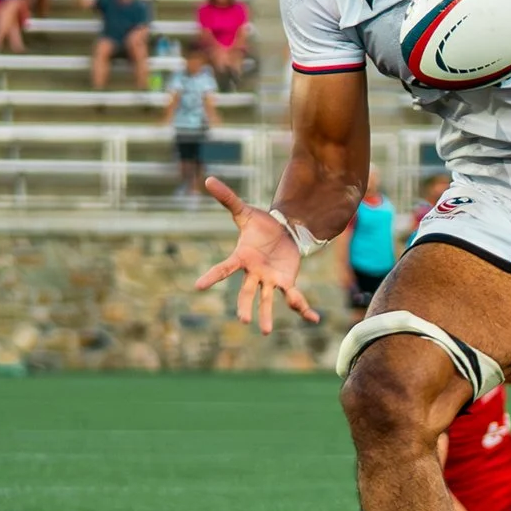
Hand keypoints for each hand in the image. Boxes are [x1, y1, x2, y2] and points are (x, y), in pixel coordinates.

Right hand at [192, 178, 320, 334]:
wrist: (283, 231)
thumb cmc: (260, 225)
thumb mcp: (244, 211)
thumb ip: (227, 198)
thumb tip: (208, 179)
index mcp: (241, 258)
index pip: (223, 268)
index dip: (211, 277)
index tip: (197, 287)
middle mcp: (254, 273)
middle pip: (248, 291)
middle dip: (246, 305)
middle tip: (244, 320)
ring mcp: (270, 279)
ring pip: (267, 299)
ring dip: (266, 314)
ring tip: (265, 331)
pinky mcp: (286, 281)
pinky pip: (295, 297)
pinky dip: (303, 309)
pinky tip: (313, 319)